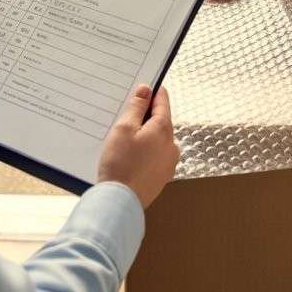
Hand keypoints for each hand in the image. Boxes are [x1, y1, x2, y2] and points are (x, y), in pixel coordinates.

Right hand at [97, 85, 178, 208]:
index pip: (162, 101)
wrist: (120, 203)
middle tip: (123, 120)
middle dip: (144, 117)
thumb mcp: (123, 128)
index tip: (140, 89)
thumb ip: (136, 107)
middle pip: (160, 121)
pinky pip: (154, 156)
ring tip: (123, 143)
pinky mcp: (162, 177)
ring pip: (157, 139)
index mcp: (164, 130)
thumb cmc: (120, 165)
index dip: (150, 92)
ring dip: (143, 136)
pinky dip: (144, 152)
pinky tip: (128, 158)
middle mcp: (172, 146)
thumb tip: (146, 90)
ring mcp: (169, 163)